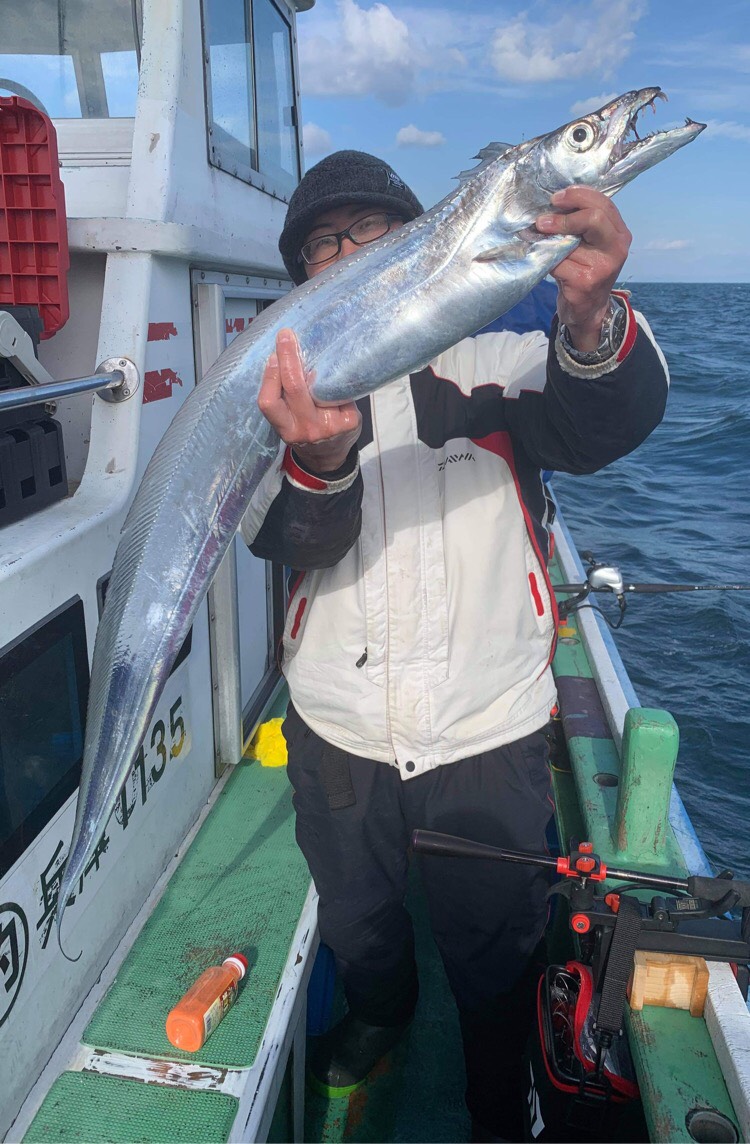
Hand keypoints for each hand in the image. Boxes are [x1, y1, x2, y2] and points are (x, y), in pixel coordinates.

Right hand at [257, 329, 361, 473]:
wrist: (328, 457)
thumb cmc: (304, 430)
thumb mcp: (288, 422)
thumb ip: (286, 397)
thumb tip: (286, 357)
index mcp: (286, 428)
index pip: (269, 402)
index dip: (270, 377)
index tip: (272, 355)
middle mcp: (306, 428)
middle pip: (295, 388)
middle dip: (288, 357)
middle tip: (286, 336)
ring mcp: (330, 426)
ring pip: (320, 386)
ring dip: (314, 365)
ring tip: (310, 349)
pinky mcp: (350, 421)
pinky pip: (340, 391)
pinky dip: (335, 380)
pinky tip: (335, 375)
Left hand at [535, 187, 631, 350]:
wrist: (588, 310)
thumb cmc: (585, 269)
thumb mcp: (591, 244)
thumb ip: (581, 223)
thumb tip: (553, 203)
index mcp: (619, 233)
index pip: (602, 204)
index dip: (577, 196)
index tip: (555, 198)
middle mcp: (616, 248)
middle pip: (593, 218)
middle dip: (564, 217)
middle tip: (542, 221)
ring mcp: (603, 267)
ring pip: (569, 243)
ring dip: (550, 244)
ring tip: (543, 247)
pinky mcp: (585, 283)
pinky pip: (558, 263)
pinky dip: (547, 262)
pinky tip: (548, 265)